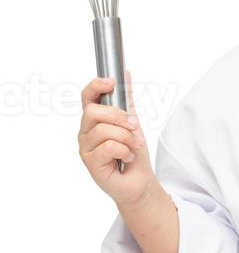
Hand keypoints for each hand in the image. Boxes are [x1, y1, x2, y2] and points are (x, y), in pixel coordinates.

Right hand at [78, 69, 156, 207]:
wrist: (139, 179)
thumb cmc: (132, 151)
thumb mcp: (132, 121)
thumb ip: (126, 100)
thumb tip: (125, 73)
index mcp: (94, 119)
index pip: (87, 97)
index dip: (95, 86)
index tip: (111, 82)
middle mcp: (85, 131)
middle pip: (93, 112)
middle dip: (119, 117)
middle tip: (135, 126)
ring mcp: (85, 147)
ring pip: (104, 131)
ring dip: (126, 137)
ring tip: (134, 146)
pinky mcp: (90, 162)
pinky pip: (108, 147)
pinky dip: (124, 151)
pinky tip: (127, 157)